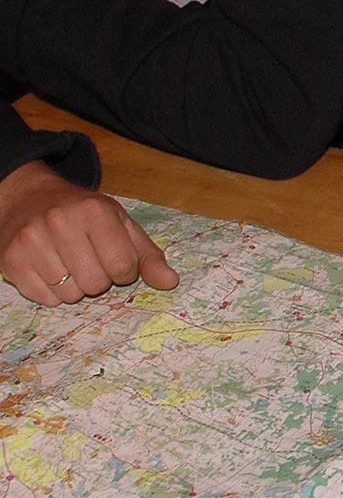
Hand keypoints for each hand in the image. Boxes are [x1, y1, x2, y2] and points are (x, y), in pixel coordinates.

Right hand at [0, 161, 177, 306]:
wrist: (30, 199)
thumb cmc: (83, 214)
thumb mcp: (121, 224)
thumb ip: (148, 255)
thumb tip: (171, 282)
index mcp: (94, 211)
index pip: (123, 265)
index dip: (125, 271)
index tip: (117, 260)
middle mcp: (59, 223)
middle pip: (95, 283)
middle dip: (100, 279)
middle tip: (91, 261)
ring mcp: (31, 241)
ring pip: (69, 294)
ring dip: (76, 287)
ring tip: (70, 263)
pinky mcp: (11, 260)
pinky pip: (44, 298)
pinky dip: (53, 292)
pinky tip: (51, 269)